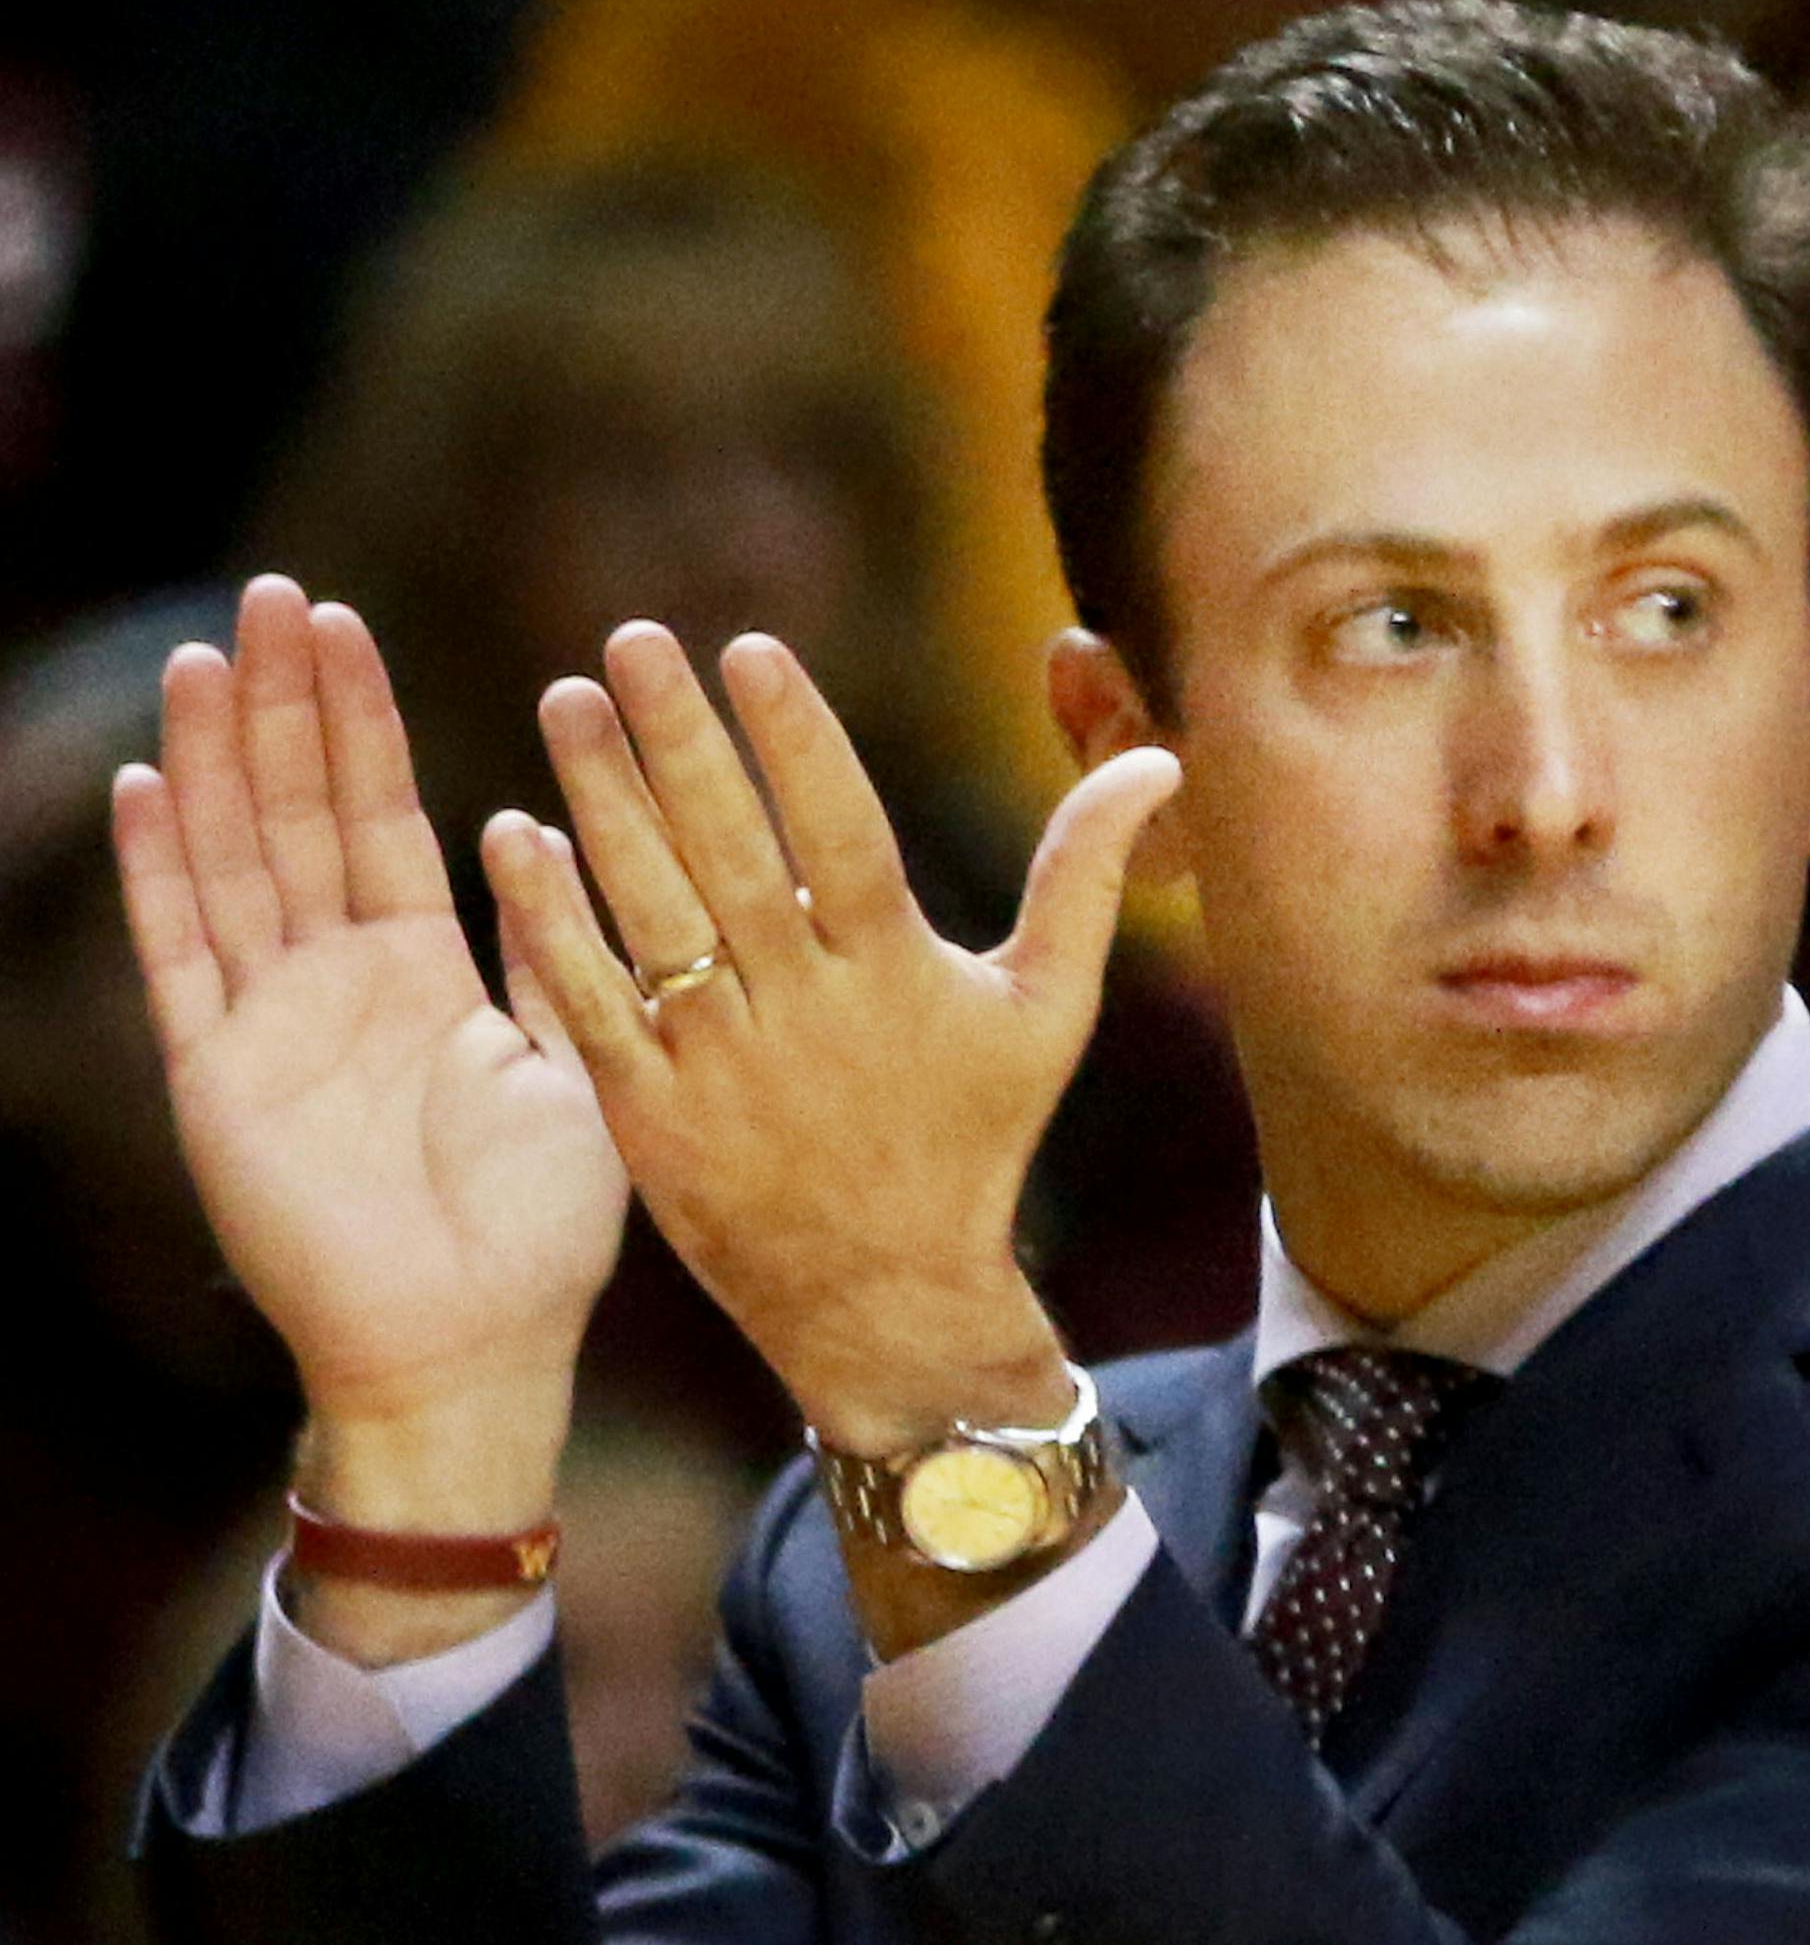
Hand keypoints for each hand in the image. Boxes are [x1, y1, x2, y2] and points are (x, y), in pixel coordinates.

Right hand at [112, 577, 628, 1495]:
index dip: (360, 724)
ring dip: (215, 760)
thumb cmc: (540, 1234)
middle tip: (272, 594)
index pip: (381, 819)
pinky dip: (161, 876)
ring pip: (233, 862)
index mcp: (423, 976)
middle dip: (283, 707)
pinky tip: (147, 785)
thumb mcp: (574, 1069)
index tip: (345, 625)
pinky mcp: (218, 1079)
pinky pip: (180, 960)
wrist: (474, 1349)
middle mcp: (338, 985)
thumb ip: (551, 956)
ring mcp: (270, 1025)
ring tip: (205, 652)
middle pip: (297, 815)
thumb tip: (531, 829)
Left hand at [485, 622, 1178, 1447]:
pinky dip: (554, 928)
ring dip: (605, 806)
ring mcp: (725, 1069)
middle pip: (736, 856)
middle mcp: (808, 1014)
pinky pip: (594, 1009)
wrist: (889, 1302)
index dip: (796, 740)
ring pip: (657, 917)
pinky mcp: (654, 1122)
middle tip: (629, 642)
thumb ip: (1083, 876)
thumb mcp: (1048, 1013)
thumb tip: (1156, 756)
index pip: (843, 834)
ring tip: (568, 706)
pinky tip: (517, 839)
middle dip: (681, 742)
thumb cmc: (971, 1141)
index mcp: (898, 976)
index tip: (748, 649)